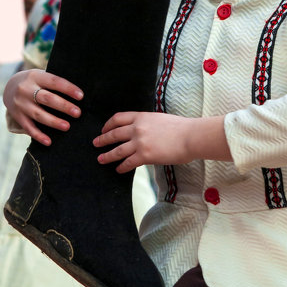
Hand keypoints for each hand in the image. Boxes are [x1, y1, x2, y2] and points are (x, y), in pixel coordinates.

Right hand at [3, 69, 83, 145]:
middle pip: (47, 98)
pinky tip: (49, 142)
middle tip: (78, 113)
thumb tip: (80, 95)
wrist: (9, 87)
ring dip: (53, 121)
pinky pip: (28, 127)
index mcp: (36, 77)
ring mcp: (21, 104)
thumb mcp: (42, 77)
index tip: (81, 96)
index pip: (54, 82)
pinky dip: (38, 135)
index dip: (68, 89)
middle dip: (63, 106)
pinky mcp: (17, 116)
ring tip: (67, 127)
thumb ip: (55, 84)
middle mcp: (26, 89)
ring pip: (38, 114)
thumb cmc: (35, 83)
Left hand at [93, 112, 229, 172]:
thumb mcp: (160, 119)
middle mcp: (137, 128)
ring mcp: (139, 142)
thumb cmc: (182, 128)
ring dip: (107, 155)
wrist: (191, 136)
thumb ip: (148, 124)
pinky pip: (128, 163)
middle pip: (114, 134)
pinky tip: (118, 169)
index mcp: (142, 117)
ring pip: (117, 150)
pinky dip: (121, 167)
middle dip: (102, 139)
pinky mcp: (144, 156)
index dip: (108, 125)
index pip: (118, 118)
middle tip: (96, 143)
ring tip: (100, 159)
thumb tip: (143, 132)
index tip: (104, 129)